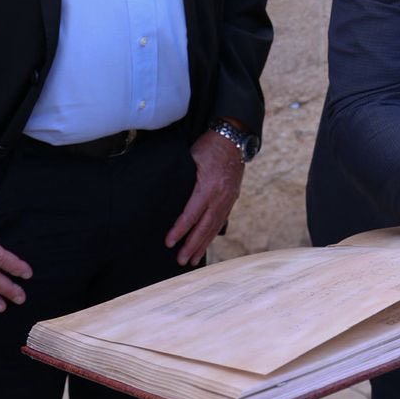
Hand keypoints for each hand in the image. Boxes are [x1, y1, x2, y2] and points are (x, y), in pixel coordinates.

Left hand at [166, 130, 245, 265]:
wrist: (233, 138)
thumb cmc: (209, 146)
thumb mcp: (192, 158)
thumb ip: (182, 177)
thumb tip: (166, 192)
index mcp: (208, 187)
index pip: (191, 214)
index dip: (180, 230)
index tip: (169, 242)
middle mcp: (220, 196)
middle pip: (204, 226)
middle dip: (192, 245)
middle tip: (181, 261)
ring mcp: (228, 198)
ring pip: (215, 226)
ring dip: (203, 244)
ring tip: (193, 259)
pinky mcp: (232, 198)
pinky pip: (221, 220)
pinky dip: (212, 233)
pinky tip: (206, 242)